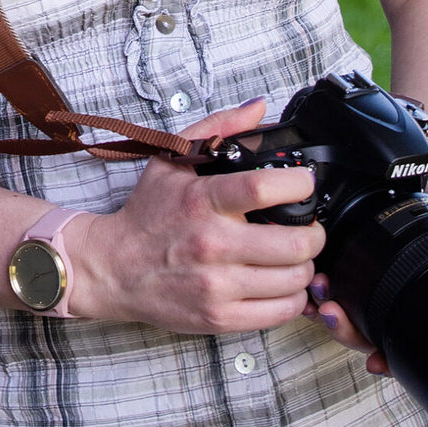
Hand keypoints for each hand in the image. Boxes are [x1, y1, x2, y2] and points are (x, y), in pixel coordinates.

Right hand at [72, 98, 325, 333]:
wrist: (112, 268)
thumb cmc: (147, 214)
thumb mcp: (172, 160)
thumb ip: (218, 129)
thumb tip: (259, 109)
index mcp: (202, 200)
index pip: (264, 188)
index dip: (300, 184)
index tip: (306, 183)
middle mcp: (212, 244)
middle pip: (295, 243)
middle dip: (315, 233)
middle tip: (310, 227)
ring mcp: (217, 286)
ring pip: (294, 279)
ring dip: (305, 265)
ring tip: (294, 256)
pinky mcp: (219, 318)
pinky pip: (280, 312)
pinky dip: (293, 297)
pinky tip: (282, 283)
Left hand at [305, 182, 427, 375]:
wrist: (424, 202)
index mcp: (416, 302)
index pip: (404, 343)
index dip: (391, 358)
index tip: (376, 362)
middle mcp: (390, 306)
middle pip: (364, 335)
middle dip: (344, 327)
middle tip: (330, 310)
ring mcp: (365, 294)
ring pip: (342, 318)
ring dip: (325, 310)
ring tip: (315, 290)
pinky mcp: (346, 277)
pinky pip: (327, 296)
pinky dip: (314, 297)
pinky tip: (305, 289)